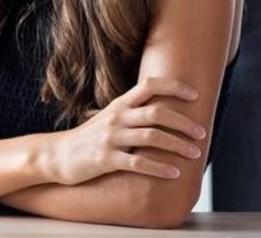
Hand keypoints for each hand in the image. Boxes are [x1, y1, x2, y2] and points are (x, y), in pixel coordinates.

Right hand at [38, 77, 205, 186]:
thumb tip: (167, 111)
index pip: (150, 85)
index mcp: (120, 104)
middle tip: (201, 132)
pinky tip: (174, 174)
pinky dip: (159, 168)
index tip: (195, 95)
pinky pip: (138, 163)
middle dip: (183, 122)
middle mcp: (117, 117)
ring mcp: (111, 138)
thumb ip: (134, 112)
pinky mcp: (106, 160)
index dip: (174, 86)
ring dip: (177, 145)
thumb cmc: (90, 137)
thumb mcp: (111, 117)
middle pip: (157, 113)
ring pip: (151, 137)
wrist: (58, 155)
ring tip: (195, 153)